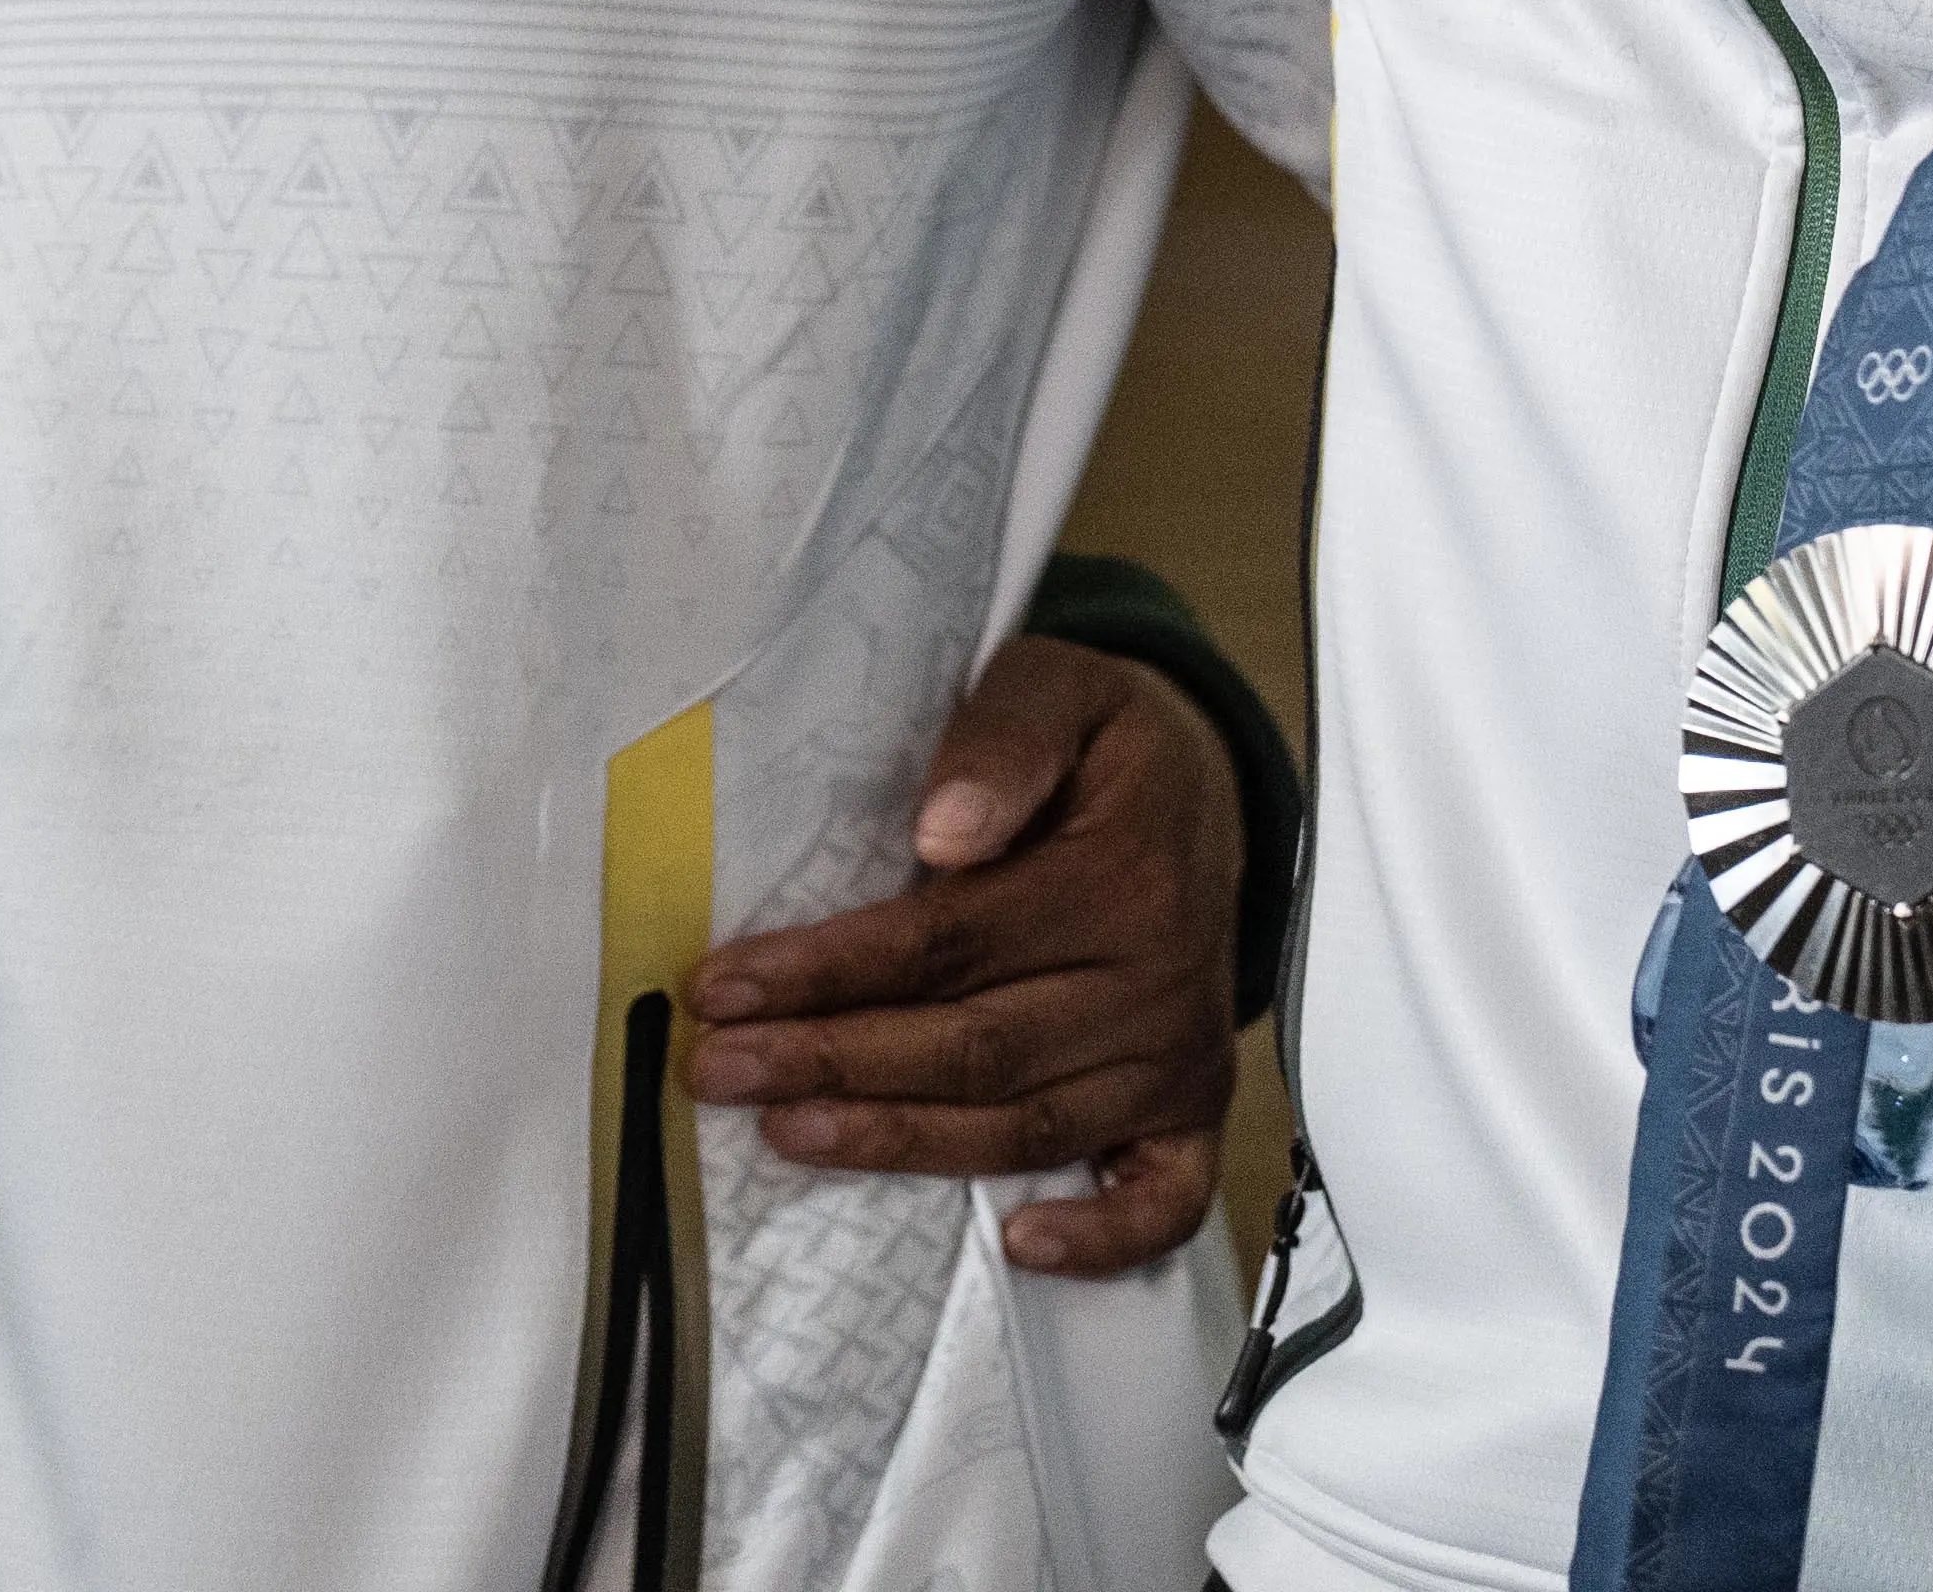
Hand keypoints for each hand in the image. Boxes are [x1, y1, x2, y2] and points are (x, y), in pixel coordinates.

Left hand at [684, 632, 1245, 1273]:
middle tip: (718, 1069)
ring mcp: (1177, 1058)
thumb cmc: (1109, 746)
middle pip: (973, 1044)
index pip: (950, 942)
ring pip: (1026, 1124)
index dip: (830, 970)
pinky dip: (1099, 1238)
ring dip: (899, 1140)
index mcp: (1123, 876)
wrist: (1214, 792)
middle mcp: (1156, 982)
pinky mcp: (1192, 1109)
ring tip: (785, 1131)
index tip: (724, 986)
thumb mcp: (1061, 688)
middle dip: (832, 1060)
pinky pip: (1162, 1197)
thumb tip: (943, 830)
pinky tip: (1019, 1245)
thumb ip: (1003, 740)